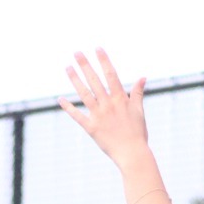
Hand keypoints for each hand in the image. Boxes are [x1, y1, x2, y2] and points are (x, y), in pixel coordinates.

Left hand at [59, 49, 149, 168]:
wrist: (132, 154)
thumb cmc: (137, 133)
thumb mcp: (139, 111)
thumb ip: (137, 93)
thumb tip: (142, 77)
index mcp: (120, 99)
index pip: (111, 75)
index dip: (104, 61)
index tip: (97, 48)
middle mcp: (108, 105)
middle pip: (95, 80)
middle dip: (85, 65)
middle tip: (76, 52)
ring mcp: (99, 116)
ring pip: (84, 94)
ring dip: (75, 80)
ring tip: (68, 67)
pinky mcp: (91, 128)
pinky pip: (78, 116)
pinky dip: (69, 108)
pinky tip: (61, 99)